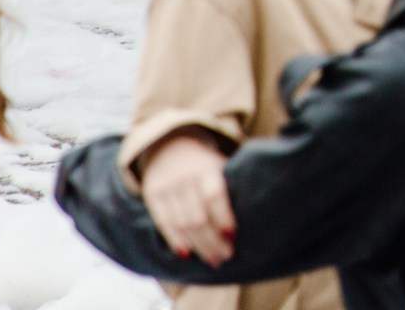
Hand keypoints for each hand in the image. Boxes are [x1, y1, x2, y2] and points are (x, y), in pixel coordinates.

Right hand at [140, 132, 235, 265]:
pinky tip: (186, 254)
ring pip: (182, 224)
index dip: (223, 218)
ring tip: (212, 259)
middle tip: (225, 256)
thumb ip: (231, 183)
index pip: (214, 196)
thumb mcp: (219, 164)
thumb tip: (253, 212)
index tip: (233, 237)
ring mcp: (166, 188)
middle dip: (213, 240)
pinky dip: (175, 240)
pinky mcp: (152, 196)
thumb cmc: (204, 163)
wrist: (168, 145)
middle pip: (198, 216)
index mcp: (206, 168)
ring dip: (198, 245)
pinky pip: (164, 223)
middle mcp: (185, 178)